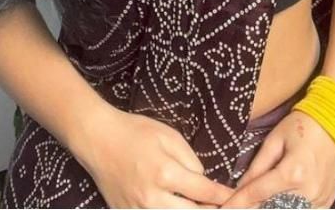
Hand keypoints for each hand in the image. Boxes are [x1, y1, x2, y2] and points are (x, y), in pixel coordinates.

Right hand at [75, 103, 234, 207]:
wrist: (98, 139)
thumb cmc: (135, 132)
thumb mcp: (168, 136)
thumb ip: (190, 160)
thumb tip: (203, 182)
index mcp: (165, 173)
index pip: (204, 192)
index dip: (224, 197)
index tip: (236, 199)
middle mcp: (152, 198)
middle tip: (223, 208)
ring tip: (201, 208)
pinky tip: (177, 208)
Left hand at [220, 111, 334, 208]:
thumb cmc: (302, 126)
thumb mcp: (276, 140)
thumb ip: (258, 166)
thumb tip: (240, 187)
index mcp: (293, 172)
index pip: (257, 193)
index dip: (237, 202)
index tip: (223, 208)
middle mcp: (308, 191)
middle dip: (252, 209)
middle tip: (234, 207)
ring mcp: (320, 200)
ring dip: (269, 209)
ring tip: (253, 204)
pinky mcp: (326, 202)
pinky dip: (287, 208)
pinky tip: (275, 203)